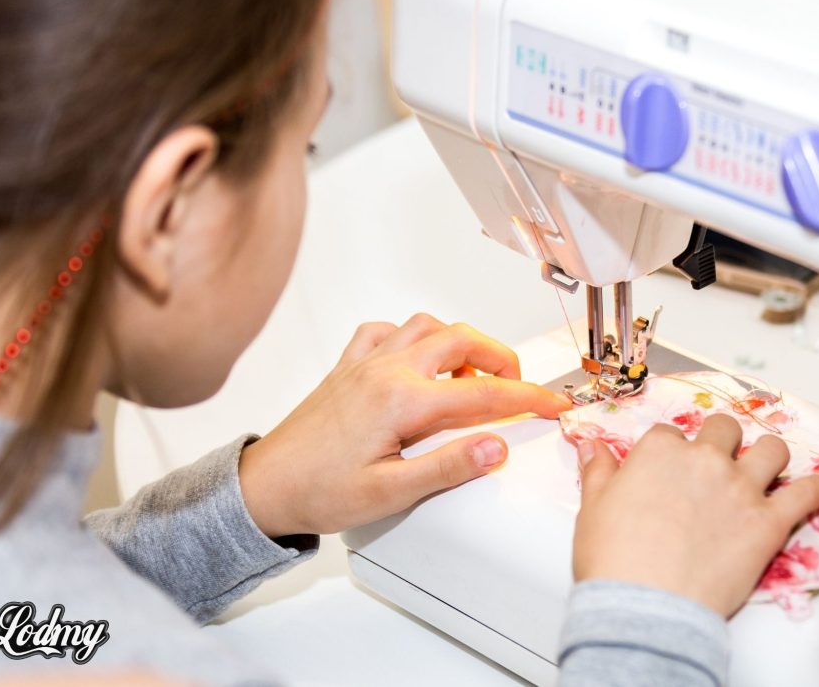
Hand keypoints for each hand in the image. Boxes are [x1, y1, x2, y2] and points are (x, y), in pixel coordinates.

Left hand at [239, 313, 570, 536]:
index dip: (527, 398)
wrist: (265, 487)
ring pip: (426, 326)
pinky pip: (385, 331)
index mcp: (401, 401)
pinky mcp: (348, 366)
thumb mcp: (389, 494)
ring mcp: (365, 363)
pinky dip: (412, 336)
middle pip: (462, 341)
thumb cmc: (318, 491)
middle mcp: (385, 370)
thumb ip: (447, 468)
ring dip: (460, 341)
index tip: (553, 404)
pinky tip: (418, 360)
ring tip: (475, 373)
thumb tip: (495, 447)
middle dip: (502, 358)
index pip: (483, 393)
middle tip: (518, 388)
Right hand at [571, 414, 818, 616]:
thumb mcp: (594, 508)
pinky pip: (806, 495)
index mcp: (660, 453)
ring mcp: (740, 489)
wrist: (646, 605)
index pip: (670, 434)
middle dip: (722, 439)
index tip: (670, 466)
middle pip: (725, 429)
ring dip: (770, 455)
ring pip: (772, 450)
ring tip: (767, 466)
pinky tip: (813, 490)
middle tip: (719, 458)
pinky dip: (814, 490)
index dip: (671, 450)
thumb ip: (598, 471)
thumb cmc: (615, 560)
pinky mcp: (769, 523)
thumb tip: (592, 448)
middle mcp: (704, 461)